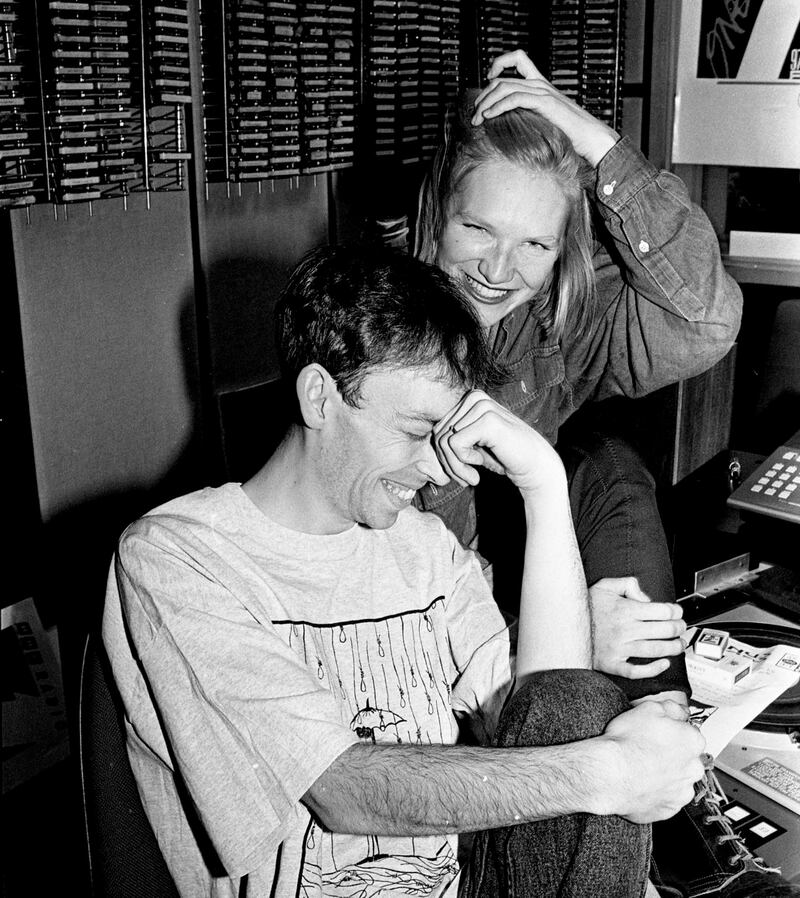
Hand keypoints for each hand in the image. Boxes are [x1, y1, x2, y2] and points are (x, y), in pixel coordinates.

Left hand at [432, 391, 564, 496]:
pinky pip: (454, 445)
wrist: (536, 467)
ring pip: (444, 441)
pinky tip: (480, 467)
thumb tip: (430, 439)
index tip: (462, 471)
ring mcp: (482, 407)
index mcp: (470, 400)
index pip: (438, 429)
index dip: (444, 455)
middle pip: (438, 435)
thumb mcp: (473, 444)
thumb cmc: (504, 457)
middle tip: (466, 478)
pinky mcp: (488, 420)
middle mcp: (475, 398)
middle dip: (448, 462)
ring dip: (455, 467)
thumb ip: (451, 438)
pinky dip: (463, 463)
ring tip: (472, 477)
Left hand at [473, 49, 618, 166]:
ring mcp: (542, 91)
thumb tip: (508, 124)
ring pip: (504, 87)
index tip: (488, 79)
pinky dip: (497, 107)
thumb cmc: (570, 134)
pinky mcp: (544, 102)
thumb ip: (529, 115)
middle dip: (483, 95)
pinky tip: (489, 116)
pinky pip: (514, 99)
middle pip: (502, 78)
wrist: (590, 138)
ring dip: (486, 103)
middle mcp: (540, 84)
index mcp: (540, 84)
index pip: (518, 58)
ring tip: (478, 119)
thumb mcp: (544, 121)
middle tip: (475, 113)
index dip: (499, 63)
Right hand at [589, 577, 686, 678]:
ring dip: (673, 648)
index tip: (678, 612)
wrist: (564, 626)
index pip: (662, 611)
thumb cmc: (585, 607)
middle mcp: (625, 629)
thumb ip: (628, 584)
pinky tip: (663, 664)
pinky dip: (653, 669)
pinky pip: (636, 671)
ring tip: (679, 645)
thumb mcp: (604, 585)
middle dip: (679, 629)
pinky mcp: (612, 663)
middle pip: (664, 630)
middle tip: (681, 628)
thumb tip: (646, 598)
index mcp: (625, 610)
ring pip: (655, 650)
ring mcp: (619, 648)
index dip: (676, 611)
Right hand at [595, 700, 705, 822]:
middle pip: (688, 759)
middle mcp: (693, 768)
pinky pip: (665, 800)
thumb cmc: (627, 742)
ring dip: (666, 777)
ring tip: (642, 770)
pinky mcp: (668, 810)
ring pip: (678, 782)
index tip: (659, 733)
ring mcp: (682, 792)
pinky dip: (656, 794)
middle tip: (649, 751)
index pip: (690, 734)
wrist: (610, 775)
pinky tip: (640, 785)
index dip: (672, 732)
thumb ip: (670, 708)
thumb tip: (680, 711)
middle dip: (673, 756)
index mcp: (692, 741)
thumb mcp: (648, 709)